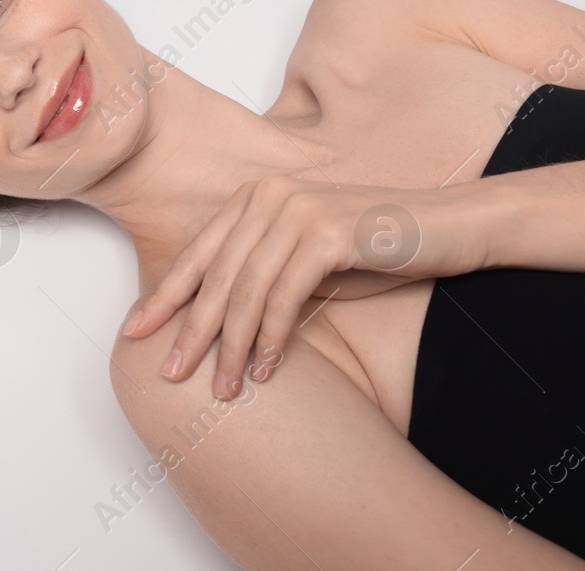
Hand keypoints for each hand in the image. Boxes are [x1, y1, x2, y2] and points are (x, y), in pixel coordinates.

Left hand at [120, 175, 479, 399]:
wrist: (449, 226)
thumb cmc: (375, 248)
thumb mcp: (306, 258)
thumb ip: (262, 273)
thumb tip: (213, 321)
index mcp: (254, 198)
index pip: (198, 254)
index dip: (164, 296)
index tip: (135, 332)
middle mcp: (267, 197)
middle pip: (216, 276)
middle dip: (190, 330)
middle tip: (170, 374)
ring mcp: (296, 211)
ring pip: (246, 292)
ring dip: (234, 347)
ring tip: (224, 388)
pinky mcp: (325, 234)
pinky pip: (285, 297)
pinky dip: (274, 338)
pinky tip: (269, 369)